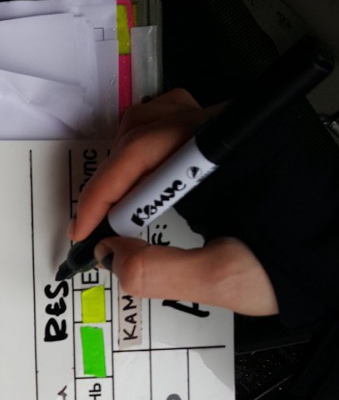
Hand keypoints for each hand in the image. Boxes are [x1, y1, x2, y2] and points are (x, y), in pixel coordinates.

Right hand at [72, 90, 278, 316]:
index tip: (87, 231)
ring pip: (157, 120)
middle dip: (111, 183)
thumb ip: (161, 271)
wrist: (336, 257)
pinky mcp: (232, 140)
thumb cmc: (292, 263)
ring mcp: (230, 129)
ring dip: (127, 161)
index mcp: (225, 154)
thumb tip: (112, 256)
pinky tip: (147, 190)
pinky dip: (149, 154)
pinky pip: (176, 127)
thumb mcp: (224, 279)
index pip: (143, 154)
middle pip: (144, 132)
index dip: (104, 192)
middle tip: (98, 228)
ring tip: (119, 207)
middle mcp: (227, 130)